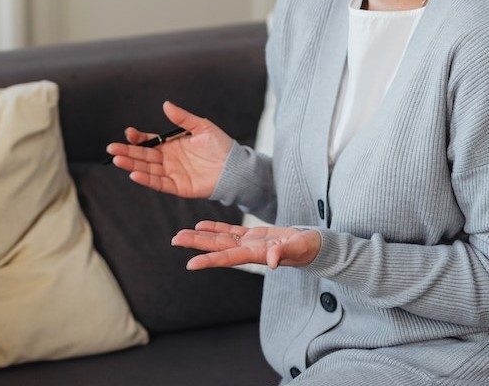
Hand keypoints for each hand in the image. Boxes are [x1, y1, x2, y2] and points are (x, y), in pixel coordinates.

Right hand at [105, 101, 234, 197]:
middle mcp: (169, 160)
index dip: (138, 139)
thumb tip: (165, 105)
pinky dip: (146, 179)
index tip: (129, 133)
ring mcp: (172, 174)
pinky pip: (159, 183)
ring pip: (147, 169)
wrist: (235, 167)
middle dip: (127, 152)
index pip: (149, 142)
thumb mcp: (202, 127)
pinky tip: (134, 174)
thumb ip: (183, 118)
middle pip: (143, 156)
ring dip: (132, 165)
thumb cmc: (221, 146)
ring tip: (117, 160)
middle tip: (111, 148)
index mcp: (172, 145)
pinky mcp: (179, 187)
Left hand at [171, 221, 320, 269]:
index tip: (190, 265)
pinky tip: (200, 225)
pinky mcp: (252, 236)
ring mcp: (248, 243)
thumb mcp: (297, 249)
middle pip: (216, 247)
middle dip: (196, 244)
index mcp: (255, 255)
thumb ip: (284, 253)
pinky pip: (229, 231)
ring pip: (219, 239)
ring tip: (180, 234)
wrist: (313, 246)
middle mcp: (247, 250)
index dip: (209, 260)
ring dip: (200, 236)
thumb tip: (273, 261)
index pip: (227, 258)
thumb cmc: (307, 249)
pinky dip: (215, 228)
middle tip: (174, 240)